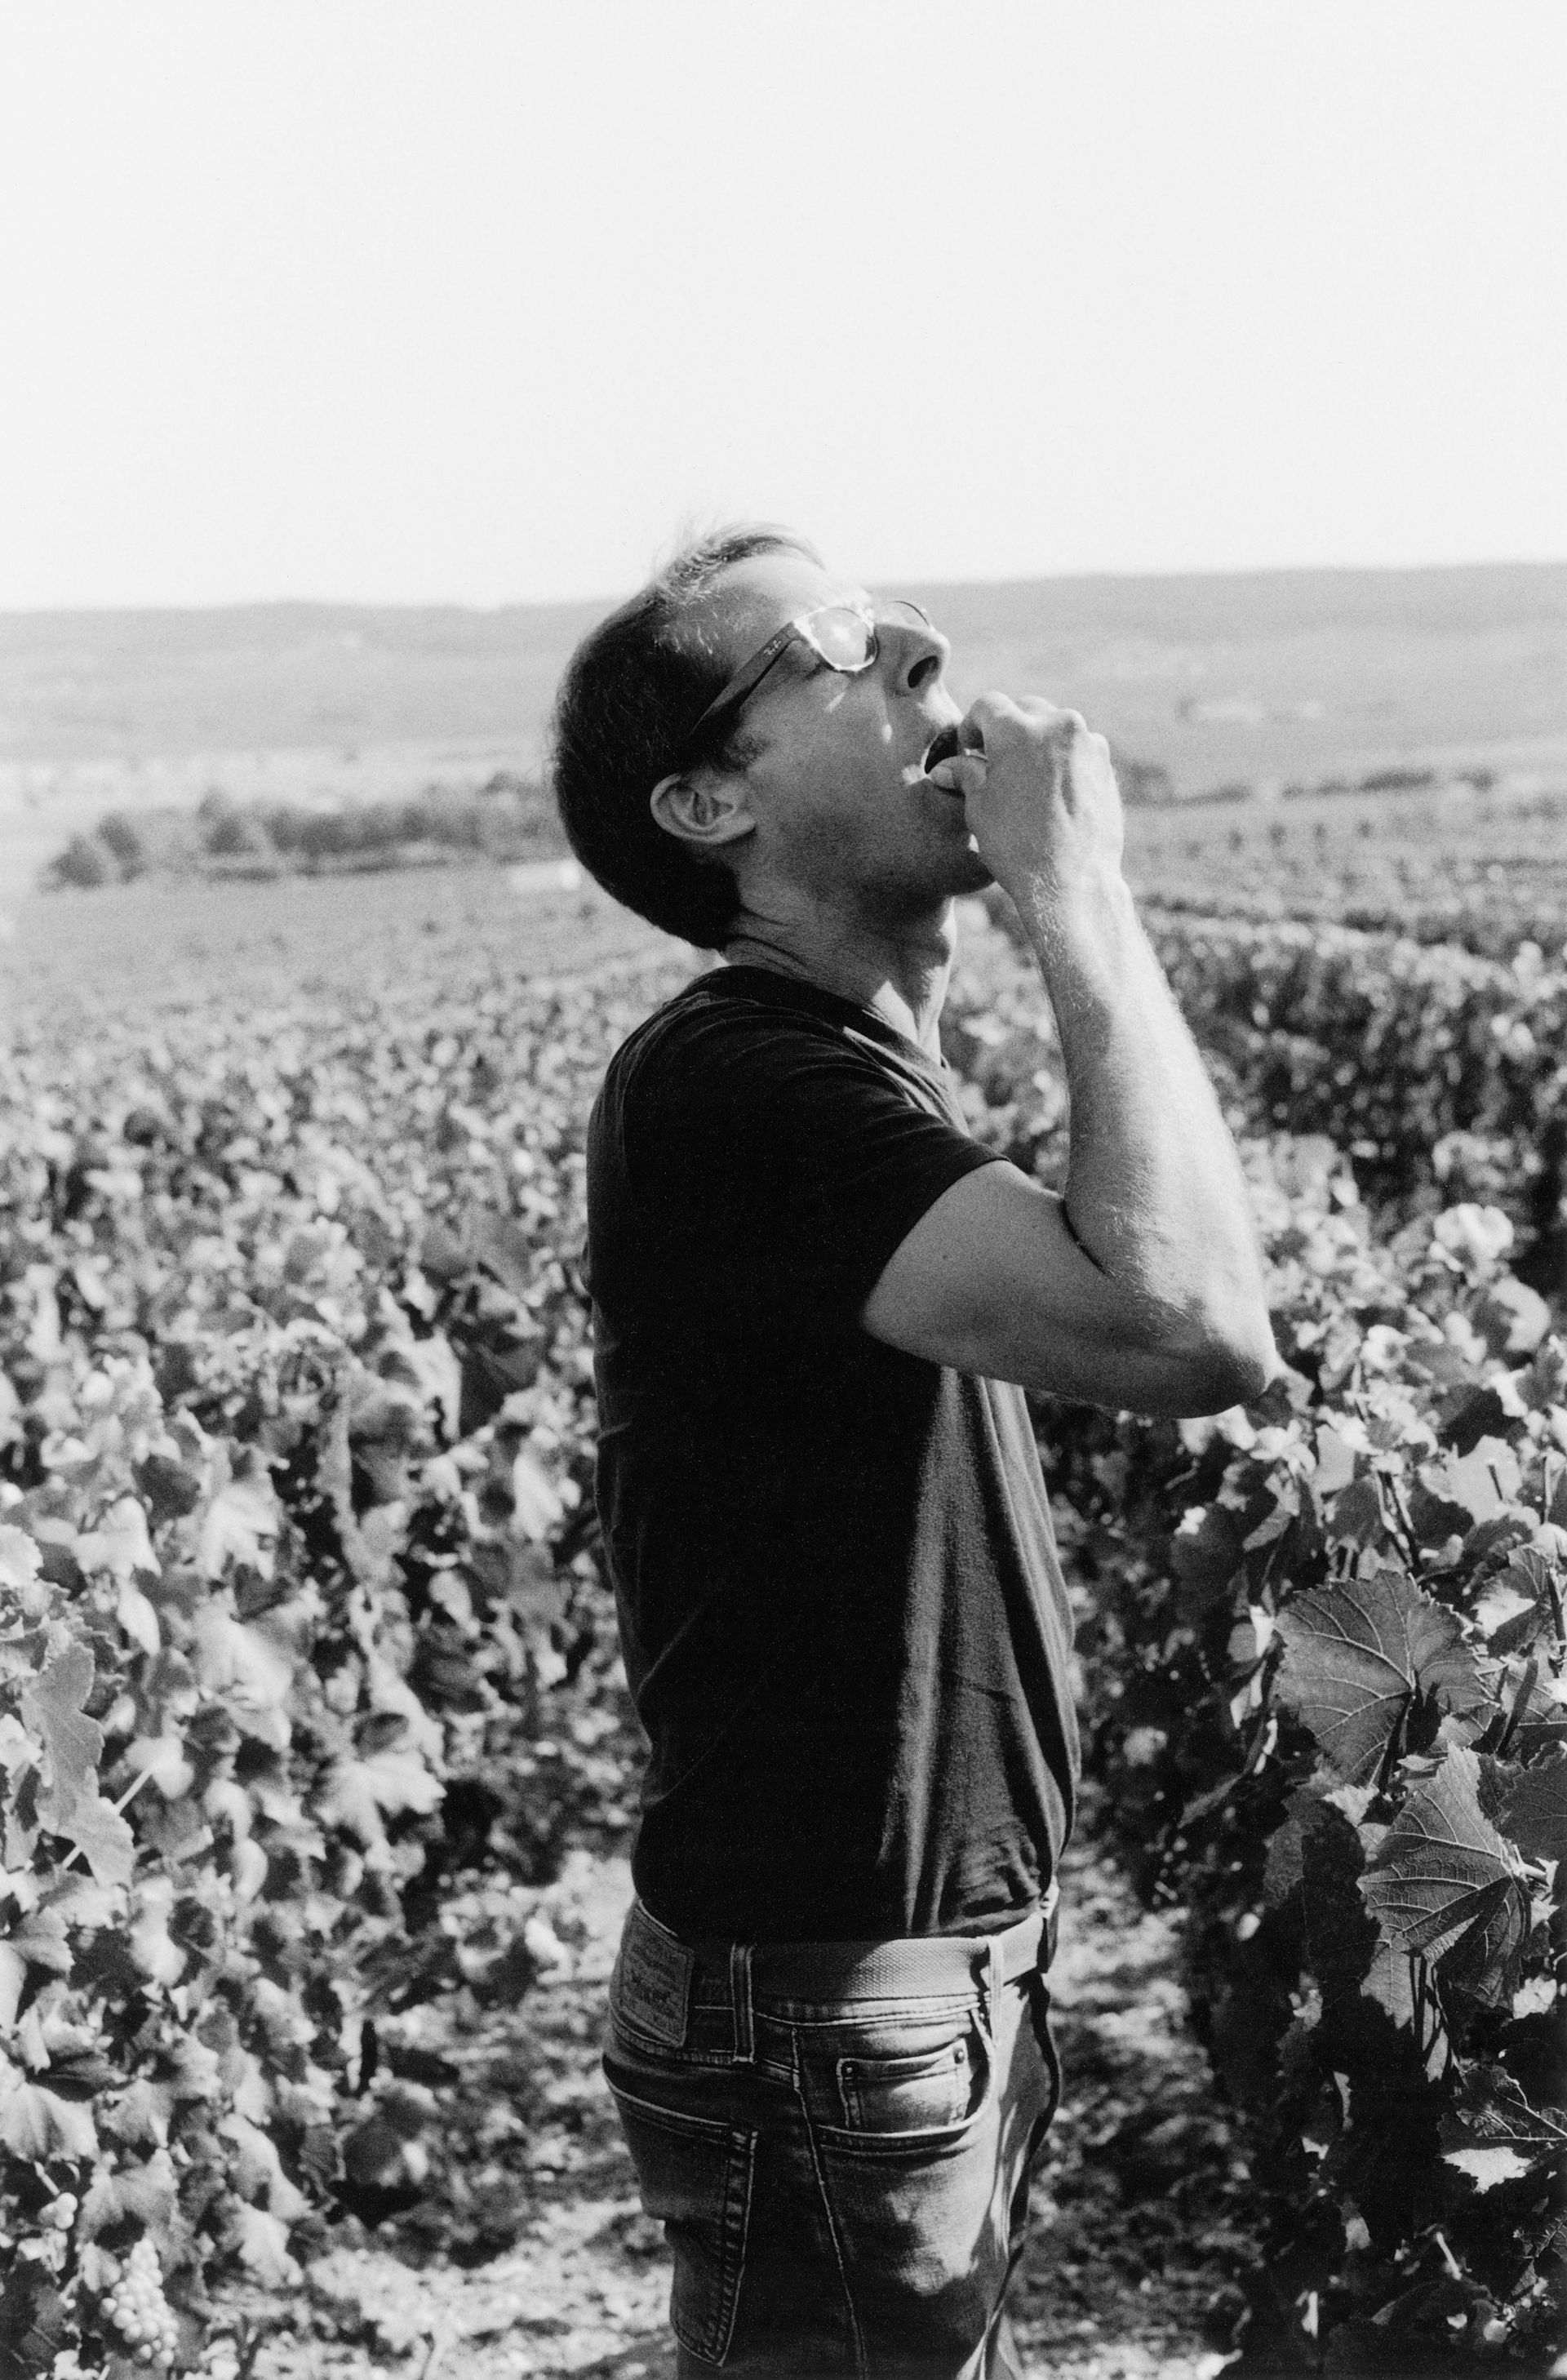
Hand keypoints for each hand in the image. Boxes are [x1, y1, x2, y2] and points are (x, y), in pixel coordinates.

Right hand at [930, 695, 1124, 909]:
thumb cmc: (1017, 846)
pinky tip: (1050, 793)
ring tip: (1024, 780)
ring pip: (1054, 728)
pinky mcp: (1105, 764)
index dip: (972, 725)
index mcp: (1019, 730)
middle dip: (1006, 730)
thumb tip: (945, 768)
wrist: (1072, 881)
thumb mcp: (980, 808)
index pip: (988, 705)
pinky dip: (1061, 761)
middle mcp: (1058, 725)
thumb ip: (965, 775)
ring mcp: (1088, 743)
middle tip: (993, 761)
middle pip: (1025, 710)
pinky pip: (1077, 750)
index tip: (969, 749)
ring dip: (1036, 744)